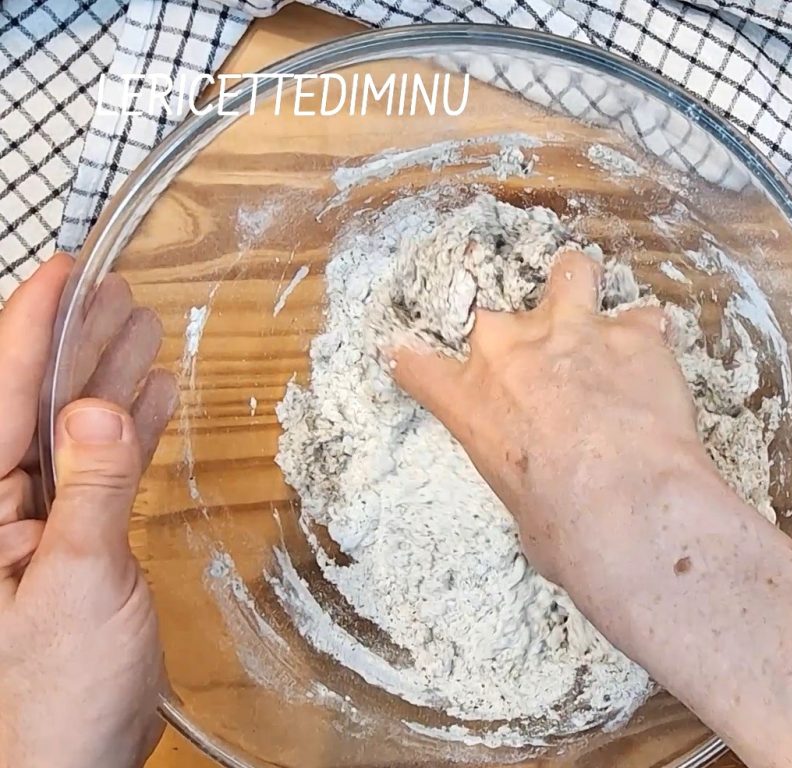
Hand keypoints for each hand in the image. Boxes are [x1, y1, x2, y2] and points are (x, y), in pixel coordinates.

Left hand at [0, 255, 177, 767]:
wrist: (74, 761)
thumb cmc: (55, 696)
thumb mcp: (78, 584)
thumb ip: (88, 491)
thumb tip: (93, 409)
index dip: (30, 328)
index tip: (62, 271)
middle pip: (35, 403)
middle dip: (75, 342)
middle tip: (114, 287)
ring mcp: (36, 523)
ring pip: (72, 431)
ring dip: (108, 378)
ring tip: (140, 325)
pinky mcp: (76, 540)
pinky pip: (100, 470)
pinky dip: (129, 431)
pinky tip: (152, 397)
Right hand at [391, 249, 732, 588]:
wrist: (627, 504)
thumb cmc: (562, 527)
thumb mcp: (515, 505)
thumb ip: (521, 473)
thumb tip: (547, 490)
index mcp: (469, 400)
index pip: (415, 364)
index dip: (411, 356)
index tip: (408, 352)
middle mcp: (512, 350)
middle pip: (487, 311)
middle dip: (510, 329)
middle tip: (536, 350)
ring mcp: (573, 330)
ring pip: (568, 272)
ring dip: (578, 287)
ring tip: (596, 316)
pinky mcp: (634, 333)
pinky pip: (643, 320)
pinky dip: (648, 338)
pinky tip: (659, 364)